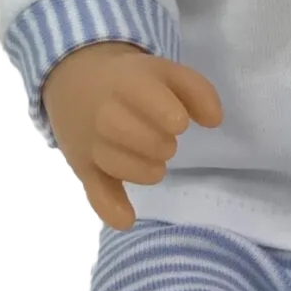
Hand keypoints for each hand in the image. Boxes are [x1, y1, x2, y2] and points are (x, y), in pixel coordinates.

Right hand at [43, 42, 222, 229]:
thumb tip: (215, 121)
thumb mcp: (165, 71)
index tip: (179, 122)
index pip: (149, 100)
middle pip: (135, 136)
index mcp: (129, 83)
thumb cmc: (131, 80)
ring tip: (154, 162)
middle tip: (165, 142)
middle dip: (160, 144)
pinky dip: (110, 208)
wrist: (75, 81)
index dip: (171, 116)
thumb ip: (197, 91)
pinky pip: (94, 191)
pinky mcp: (82, 167)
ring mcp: (90, 142)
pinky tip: (128, 219)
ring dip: (146, 170)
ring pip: (118, 165)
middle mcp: (104, 112)